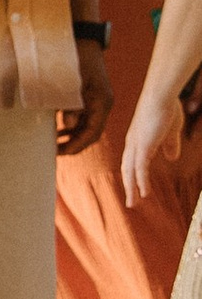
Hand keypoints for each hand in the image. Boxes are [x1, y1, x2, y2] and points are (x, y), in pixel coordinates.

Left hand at [57, 56, 113, 161]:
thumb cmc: (76, 57)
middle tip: (54, 152)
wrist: (82, 37)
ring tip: (53, 143)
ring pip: (86, 126)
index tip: (60, 152)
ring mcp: (96, 100)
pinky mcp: (89, 95)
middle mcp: (102, 104)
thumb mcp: (73, 81)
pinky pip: (83, 116)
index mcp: (102, 103)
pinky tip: (57, 128)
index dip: (76, 146)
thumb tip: (69, 125)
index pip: (92, 133)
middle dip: (73, 144)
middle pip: (90, 133)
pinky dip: (71, 125)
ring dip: (72, 136)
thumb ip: (72, 104)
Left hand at [124, 87, 184, 208]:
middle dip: (129, 187)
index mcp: (137, 140)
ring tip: (133, 203)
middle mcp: (132, 144)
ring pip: (130, 171)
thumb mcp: (170, 131)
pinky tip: (143, 192)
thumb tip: (171, 158)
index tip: (135, 189)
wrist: (161, 95)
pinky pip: (140, 168)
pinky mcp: (143, 145)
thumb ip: (169, 144)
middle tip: (131, 203)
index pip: (132, 162)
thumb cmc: (166, 108)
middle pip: (127, 170)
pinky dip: (141, 181)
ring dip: (131, 188)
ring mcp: (136, 145)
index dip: (133, 176)